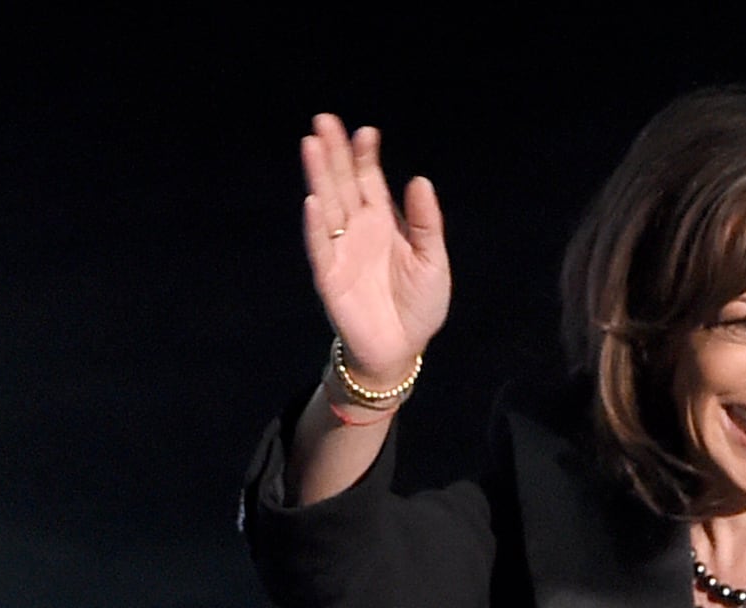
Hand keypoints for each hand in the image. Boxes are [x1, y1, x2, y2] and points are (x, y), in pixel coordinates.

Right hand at [300, 113, 450, 387]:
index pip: (370, 181)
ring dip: (319, 177)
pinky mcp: (330, 277)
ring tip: (311, 144)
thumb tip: (420, 180)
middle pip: (342, 184)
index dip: (365, 156)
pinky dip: (316, 225)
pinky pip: (320, 247)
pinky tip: (313, 200)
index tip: (366, 131)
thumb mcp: (433, 261)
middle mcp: (358, 230)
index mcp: (384, 223)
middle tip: (325, 120)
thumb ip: (427, 223)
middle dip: (335, 153)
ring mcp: (341, 250)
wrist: (402, 349)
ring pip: (327, 206)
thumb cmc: (419, 305)